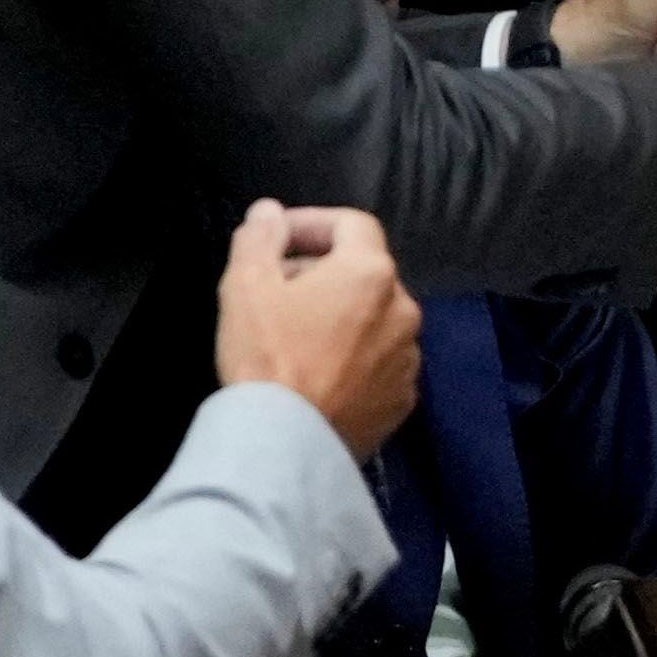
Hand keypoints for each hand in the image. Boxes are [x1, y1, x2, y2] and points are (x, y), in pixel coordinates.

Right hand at [213, 200, 423, 459]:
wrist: (287, 445)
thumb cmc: (266, 356)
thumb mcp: (246, 287)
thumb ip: (259, 238)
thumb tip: (269, 211)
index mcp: (372, 272)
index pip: (352, 224)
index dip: (312, 223)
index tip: (276, 240)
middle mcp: (404, 308)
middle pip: (364, 272)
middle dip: (321, 271)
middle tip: (276, 290)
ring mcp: (409, 357)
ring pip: (375, 318)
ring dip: (342, 315)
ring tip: (296, 335)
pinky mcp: (404, 399)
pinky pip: (380, 361)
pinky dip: (356, 356)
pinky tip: (321, 373)